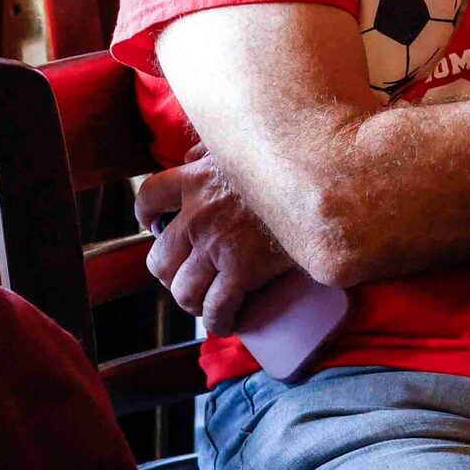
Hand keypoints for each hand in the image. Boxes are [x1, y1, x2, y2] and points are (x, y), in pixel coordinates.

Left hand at [136, 155, 298, 331]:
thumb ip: (214, 150)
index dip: (147, 215)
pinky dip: (218, 320)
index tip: (153, 224)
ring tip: (204, 304)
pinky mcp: (242, 270)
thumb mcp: (241, 147)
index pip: (150, 197)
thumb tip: (192, 157)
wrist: (322, 183)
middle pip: (160, 258)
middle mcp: (198, 215)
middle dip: (168, 274)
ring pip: (184, 290)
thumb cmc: (286, 162)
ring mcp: (217, 245)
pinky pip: (216, 307)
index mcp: (195, 180)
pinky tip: (226, 323)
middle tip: (184, 277)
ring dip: (191, 302)